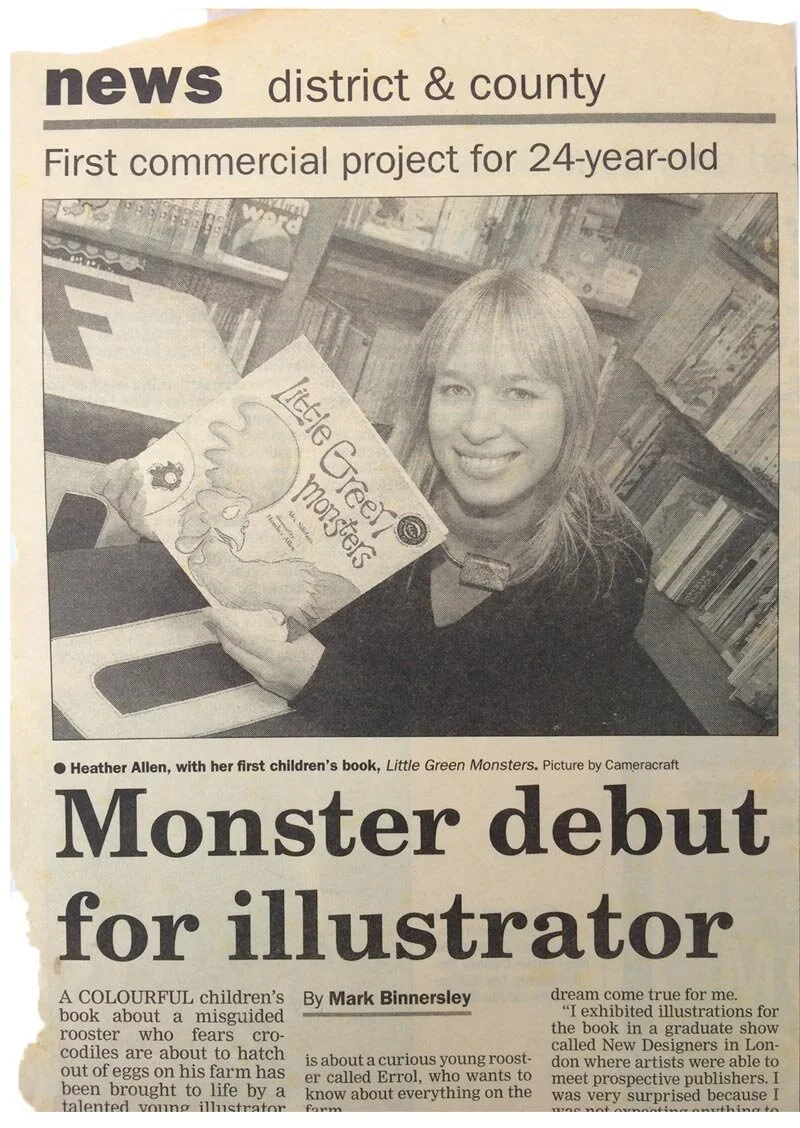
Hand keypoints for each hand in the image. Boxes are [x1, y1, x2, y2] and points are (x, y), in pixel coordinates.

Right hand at [94, 449, 157, 540]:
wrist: (177, 522)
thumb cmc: (162, 496)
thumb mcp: (157, 475)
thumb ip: (153, 459)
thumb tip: (154, 441)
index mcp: (121, 492)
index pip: (100, 485)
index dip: (107, 472)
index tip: (122, 461)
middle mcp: (122, 504)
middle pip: (109, 492)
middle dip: (120, 475)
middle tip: (133, 463)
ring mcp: (131, 516)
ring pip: (121, 502)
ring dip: (129, 486)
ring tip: (140, 475)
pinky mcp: (142, 527)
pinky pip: (134, 517)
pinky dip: (137, 503)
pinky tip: (145, 493)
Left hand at [206, 609, 323, 699]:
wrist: (328, 686)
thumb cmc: (319, 657)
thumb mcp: (303, 635)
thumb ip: (281, 624)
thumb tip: (263, 610)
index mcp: (275, 655)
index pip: (240, 638)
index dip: (223, 623)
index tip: (211, 610)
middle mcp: (264, 670)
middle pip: (232, 650)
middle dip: (219, 631)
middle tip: (211, 616)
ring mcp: (263, 679)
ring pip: (237, 659)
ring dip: (227, 642)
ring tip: (220, 627)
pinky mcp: (265, 684)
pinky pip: (246, 665)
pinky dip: (239, 652)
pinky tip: (238, 643)